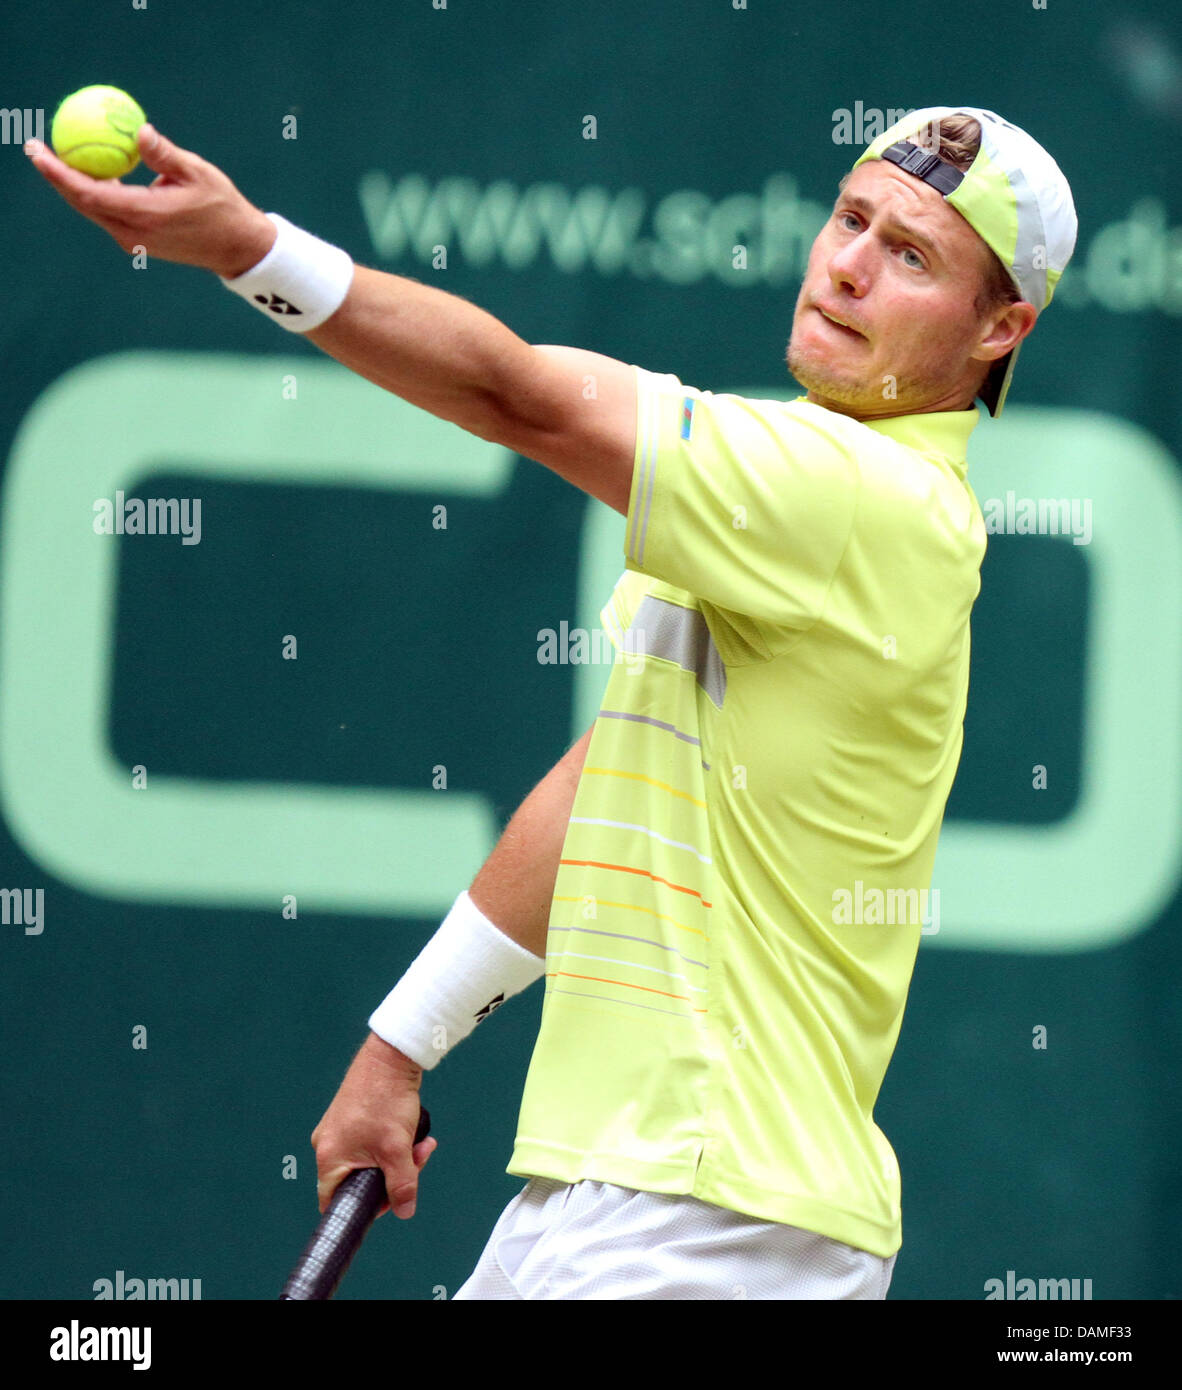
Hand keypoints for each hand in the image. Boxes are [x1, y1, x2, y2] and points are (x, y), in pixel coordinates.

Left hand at [24, 123, 277, 278]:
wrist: (237, 247)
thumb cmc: (222, 207)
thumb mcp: (198, 174)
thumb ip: (165, 154)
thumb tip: (139, 131)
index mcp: (144, 215)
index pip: (88, 192)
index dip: (58, 172)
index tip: (38, 150)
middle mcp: (133, 232)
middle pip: (81, 202)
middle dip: (56, 176)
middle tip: (38, 147)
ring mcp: (133, 241)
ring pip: (92, 209)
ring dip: (75, 183)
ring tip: (61, 154)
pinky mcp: (137, 242)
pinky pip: (106, 213)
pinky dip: (95, 192)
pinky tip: (94, 171)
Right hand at [311, 1032, 438, 1218]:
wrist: (390, 1056)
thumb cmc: (386, 1099)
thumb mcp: (397, 1149)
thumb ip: (401, 1185)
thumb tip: (405, 1211)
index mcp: (329, 1158)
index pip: (335, 1202)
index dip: (364, 1208)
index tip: (390, 1200)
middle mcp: (328, 1145)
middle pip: (360, 1181)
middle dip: (395, 1176)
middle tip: (417, 1160)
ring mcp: (340, 1131)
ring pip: (372, 1161)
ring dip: (400, 1158)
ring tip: (422, 1144)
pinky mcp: (354, 1119)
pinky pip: (373, 1143)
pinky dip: (394, 1142)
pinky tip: (415, 1133)